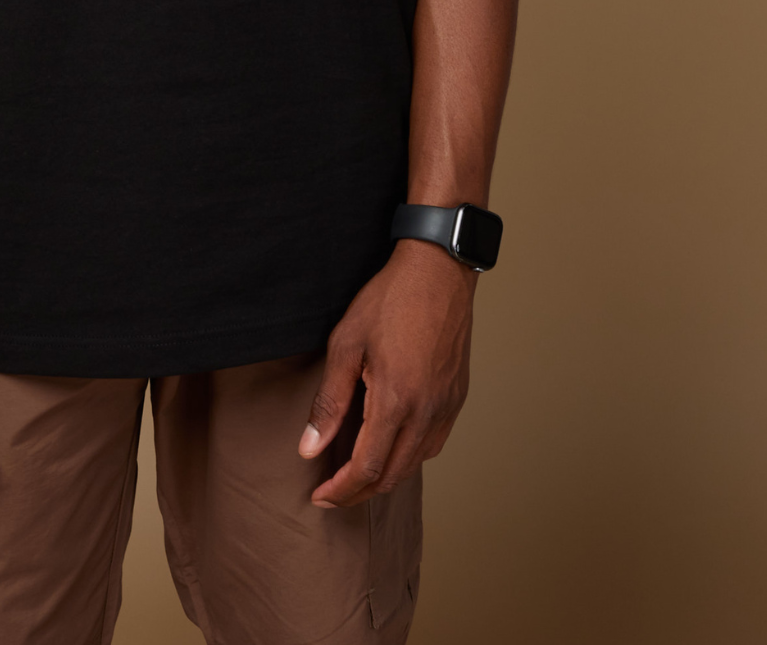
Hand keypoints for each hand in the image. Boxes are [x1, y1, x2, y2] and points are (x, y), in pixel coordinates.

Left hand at [299, 238, 475, 505]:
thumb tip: (309, 448)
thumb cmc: (389, 300)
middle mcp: (427, 413)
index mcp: (396, 402)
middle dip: (359, 491)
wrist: (437, 271)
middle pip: (392, 475)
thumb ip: (329, 402)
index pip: (367, 469)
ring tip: (355, 470)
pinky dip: (409, 455)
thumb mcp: (345, 344)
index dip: (341, 490)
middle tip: (332, 491)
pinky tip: (390, 444)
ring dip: (384, 475)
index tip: (319, 496)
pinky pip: (433, 443)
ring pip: (415, 463)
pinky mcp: (457, 396)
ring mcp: (446, 406)